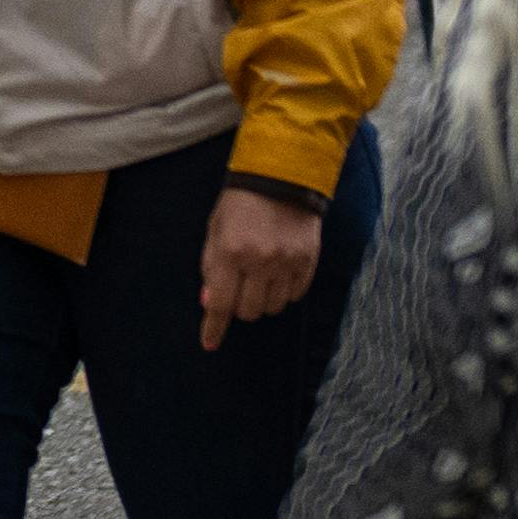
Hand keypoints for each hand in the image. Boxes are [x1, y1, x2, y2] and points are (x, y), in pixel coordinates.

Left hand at [200, 182, 324, 335]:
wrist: (282, 175)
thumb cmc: (240, 203)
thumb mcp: (216, 230)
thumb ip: (211, 267)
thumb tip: (210, 303)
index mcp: (230, 251)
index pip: (220, 303)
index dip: (214, 327)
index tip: (210, 344)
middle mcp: (259, 260)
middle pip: (248, 311)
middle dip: (240, 306)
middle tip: (240, 288)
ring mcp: (286, 262)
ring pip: (273, 307)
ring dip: (263, 300)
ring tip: (261, 276)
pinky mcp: (307, 260)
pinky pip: (295, 295)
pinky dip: (284, 292)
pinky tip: (279, 272)